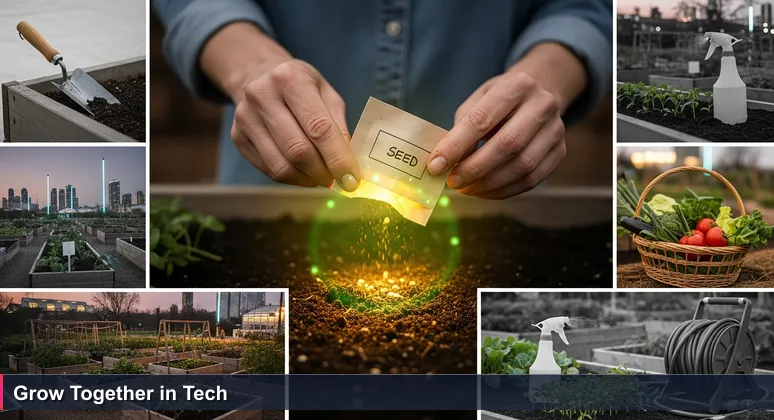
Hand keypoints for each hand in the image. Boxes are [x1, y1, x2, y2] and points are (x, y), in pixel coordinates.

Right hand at [230, 59, 359, 190]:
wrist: (259, 75)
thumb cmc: (301, 86)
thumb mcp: (327, 94)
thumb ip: (339, 127)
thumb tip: (348, 164)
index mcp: (291, 78)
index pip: (318, 128)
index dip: (337, 158)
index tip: (352, 179)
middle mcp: (263, 95)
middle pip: (298, 150)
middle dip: (323, 172)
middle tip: (338, 180)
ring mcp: (245, 117)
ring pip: (281, 166)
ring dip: (307, 179)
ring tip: (321, 177)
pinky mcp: (237, 136)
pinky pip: (269, 170)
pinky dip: (292, 178)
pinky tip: (303, 172)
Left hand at [427, 70, 566, 199]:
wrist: (541, 92)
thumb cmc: (501, 99)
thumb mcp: (479, 99)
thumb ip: (463, 127)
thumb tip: (447, 162)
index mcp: (516, 85)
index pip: (482, 119)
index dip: (456, 145)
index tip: (436, 165)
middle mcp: (542, 105)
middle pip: (508, 145)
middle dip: (475, 169)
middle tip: (453, 182)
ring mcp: (556, 130)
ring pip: (523, 166)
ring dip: (489, 184)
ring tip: (467, 188)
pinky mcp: (560, 152)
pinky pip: (532, 179)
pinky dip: (505, 190)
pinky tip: (486, 190)